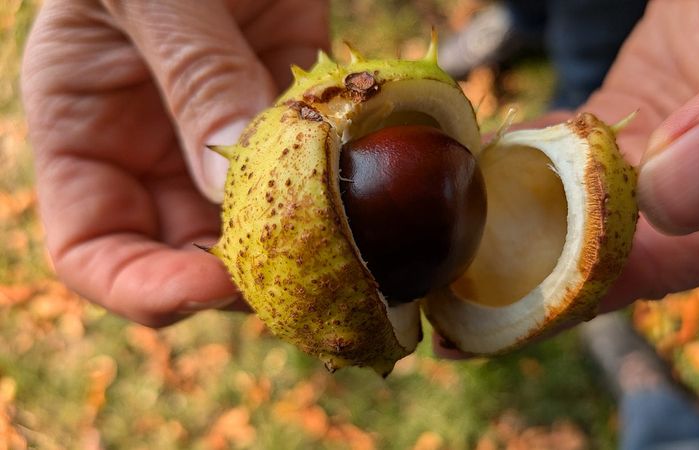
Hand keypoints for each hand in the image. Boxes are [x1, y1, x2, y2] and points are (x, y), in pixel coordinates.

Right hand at [22, 0, 327, 325]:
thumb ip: (193, 78)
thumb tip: (233, 181)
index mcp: (87, 132)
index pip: (93, 249)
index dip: (141, 286)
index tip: (206, 286)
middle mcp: (154, 150)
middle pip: (182, 256)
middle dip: (232, 281)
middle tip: (291, 278)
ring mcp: (223, 136)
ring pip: (251, 229)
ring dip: (290, 250)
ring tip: (334, 254)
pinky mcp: (285, 114)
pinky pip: (307, 176)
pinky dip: (334, 200)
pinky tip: (366, 205)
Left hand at [434, 0, 698, 356]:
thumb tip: (665, 197)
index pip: (640, 278)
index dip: (553, 306)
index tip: (470, 328)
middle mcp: (696, 206)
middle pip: (586, 252)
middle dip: (504, 273)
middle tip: (422, 282)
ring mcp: (655, 159)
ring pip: (564, 200)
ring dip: (499, 213)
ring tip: (423, 235)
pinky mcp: (630, 114)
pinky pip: (561, 144)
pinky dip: (515, 153)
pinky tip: (465, 162)